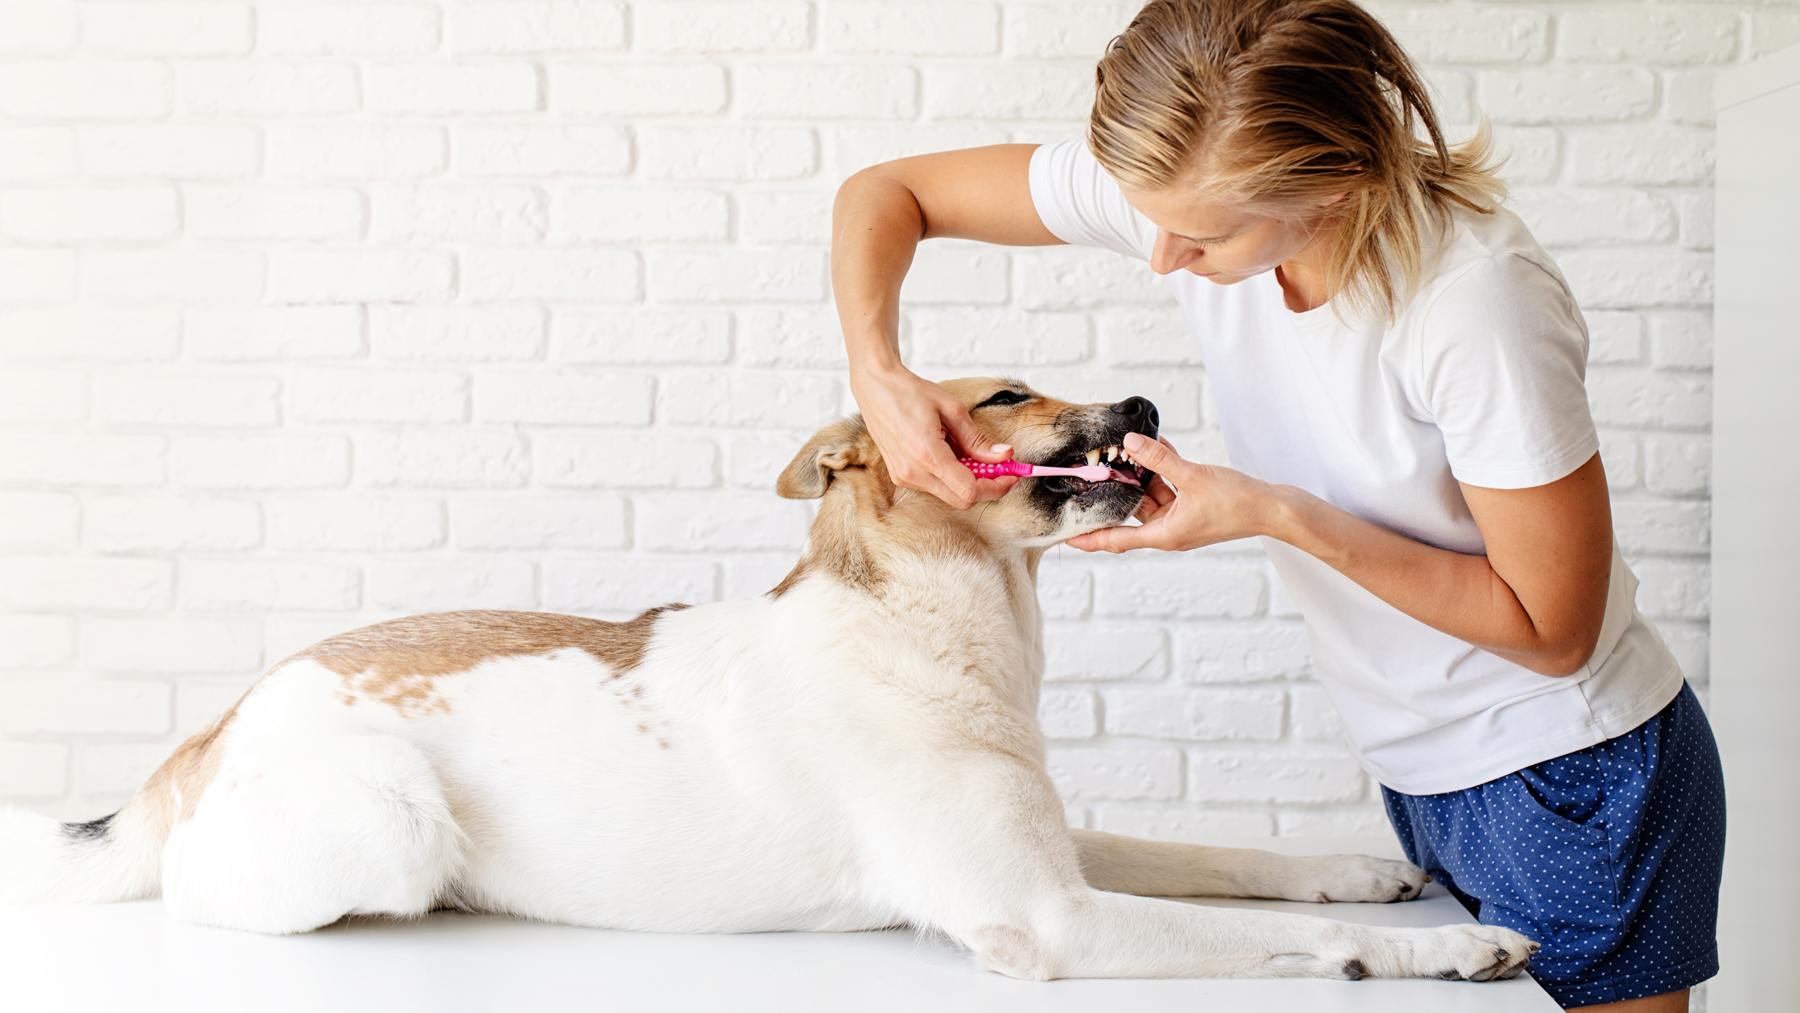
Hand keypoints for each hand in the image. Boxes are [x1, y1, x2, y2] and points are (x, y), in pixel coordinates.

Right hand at [848, 362, 1017, 509]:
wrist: (876, 388)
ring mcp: (905, 477)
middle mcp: (913, 472)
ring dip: (969, 481)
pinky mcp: (901, 477)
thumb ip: (977, 439)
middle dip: (987, 487)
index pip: (970, 491)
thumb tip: (1004, 456)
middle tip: (1002, 468)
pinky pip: (936, 487)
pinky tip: (953, 454)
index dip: (996, 487)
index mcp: (927, 454)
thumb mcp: (952, 409)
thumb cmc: (911, 393)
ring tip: (971, 453)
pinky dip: (952, 477)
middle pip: (962, 500)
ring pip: (950, 495)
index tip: (1011, 475)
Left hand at [1066, 433, 1276, 552]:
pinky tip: (1159, 451)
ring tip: (1132, 452)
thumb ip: (1160, 460)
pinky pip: (1169, 491)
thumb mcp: (1194, 476)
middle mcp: (1169, 531)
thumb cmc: (1239, 502)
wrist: (1274, 508)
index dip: (1090, 539)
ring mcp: (1182, 521)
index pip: (1116, 540)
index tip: (1066, 537)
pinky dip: (1163, 474)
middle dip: (1118, 490)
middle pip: (1132, 513)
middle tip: (1098, 470)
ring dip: (1144, 476)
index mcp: (1164, 534)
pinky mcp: (1193, 509)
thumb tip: (1131, 444)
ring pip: (1151, 498)